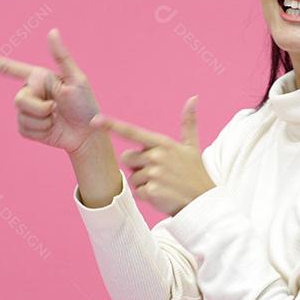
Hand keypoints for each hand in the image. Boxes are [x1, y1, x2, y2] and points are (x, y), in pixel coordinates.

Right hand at [0, 28, 107, 153]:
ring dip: (43, 120)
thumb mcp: (77, 80)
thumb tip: (52, 31)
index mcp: (38, 77)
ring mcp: (27, 111)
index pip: (8, 68)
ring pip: (22, 116)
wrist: (86, 135)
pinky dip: (40, 131)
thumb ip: (62, 57)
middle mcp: (30, 92)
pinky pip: (24, 129)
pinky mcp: (27, 128)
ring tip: (56, 118)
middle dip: (40, 107)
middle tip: (57, 108)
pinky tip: (51, 129)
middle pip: (19, 99)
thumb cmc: (86, 105)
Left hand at [101, 96, 215, 216]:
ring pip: (132, 177)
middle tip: (158, 173)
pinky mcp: (151, 191)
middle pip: (127, 158)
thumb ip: (189, 122)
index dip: (112, 125)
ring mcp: (154, 174)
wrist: (205, 202)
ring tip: (163, 185)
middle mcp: (157, 156)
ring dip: (143, 183)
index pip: (132, 132)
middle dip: (137, 166)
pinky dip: (147, 196)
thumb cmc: (196, 173)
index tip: (95, 120)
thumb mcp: (192, 147)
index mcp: (163, 143)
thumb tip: (193, 98)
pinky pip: (138, 192)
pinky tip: (163, 195)